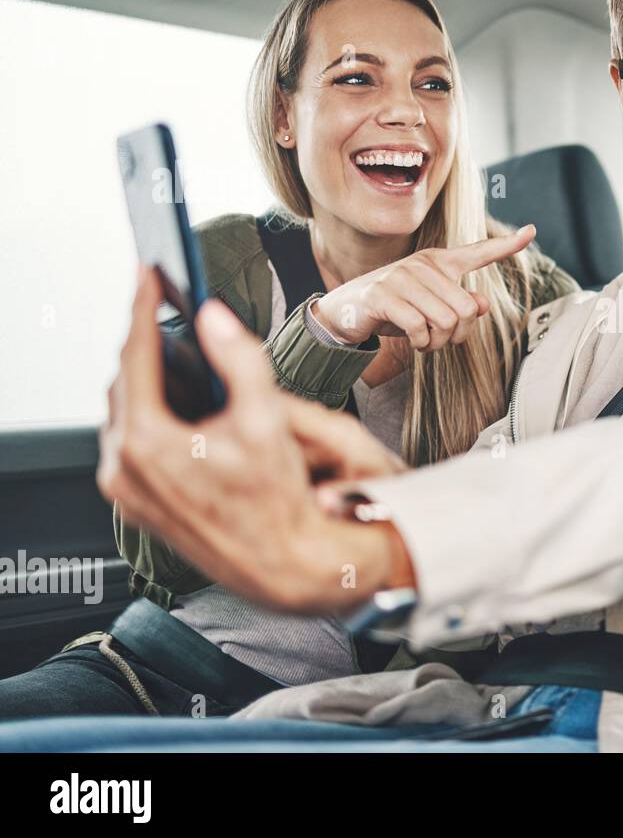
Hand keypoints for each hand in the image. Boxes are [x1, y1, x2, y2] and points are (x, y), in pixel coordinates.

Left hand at [97, 268, 404, 612]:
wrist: (283, 563)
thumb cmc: (279, 500)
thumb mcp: (267, 419)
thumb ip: (241, 358)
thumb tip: (214, 316)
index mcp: (146, 443)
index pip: (137, 356)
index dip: (144, 307)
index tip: (150, 274)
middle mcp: (123, 468)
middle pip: (125, 383)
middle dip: (145, 343)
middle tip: (163, 307)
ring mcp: (126, 489)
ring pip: (124, 413)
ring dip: (147, 379)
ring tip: (175, 351)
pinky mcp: (136, 503)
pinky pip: (130, 441)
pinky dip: (150, 412)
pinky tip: (179, 401)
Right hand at [314, 225, 535, 348]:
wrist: (347, 312)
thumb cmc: (396, 309)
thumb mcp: (431, 308)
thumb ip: (458, 305)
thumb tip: (481, 305)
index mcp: (439, 262)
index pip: (479, 252)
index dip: (507, 245)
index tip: (531, 231)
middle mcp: (423, 264)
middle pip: (466, 310)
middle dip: (456, 335)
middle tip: (438, 339)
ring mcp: (402, 277)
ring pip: (446, 321)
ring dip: (437, 343)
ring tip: (424, 341)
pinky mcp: (384, 296)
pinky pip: (420, 328)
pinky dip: (421, 344)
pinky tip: (413, 342)